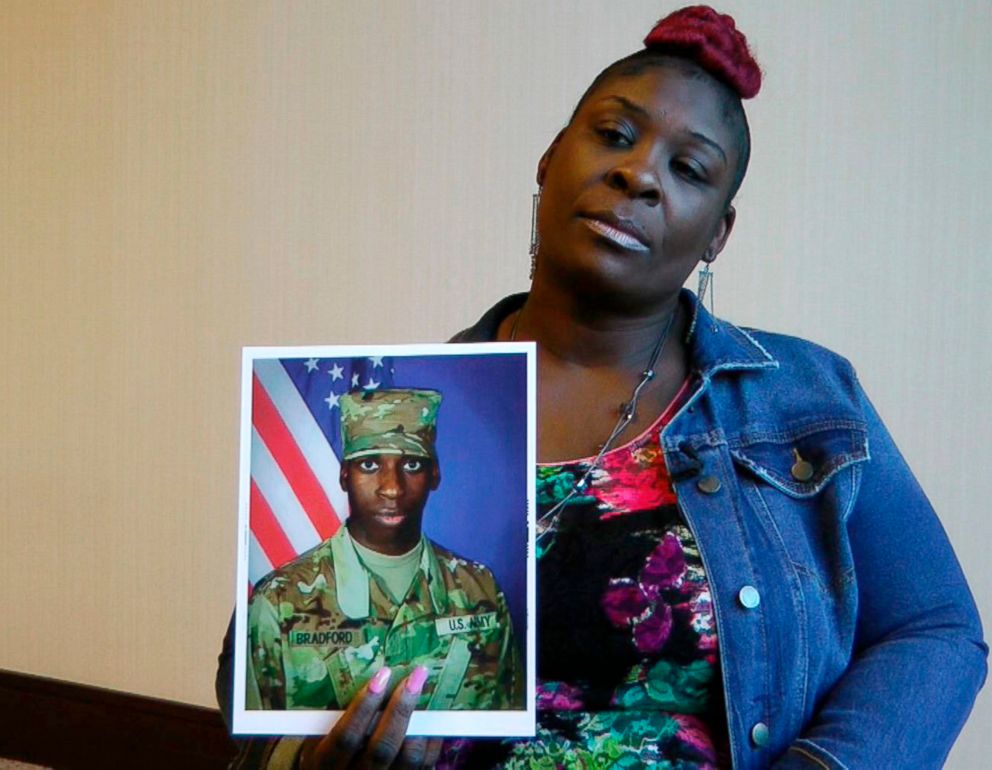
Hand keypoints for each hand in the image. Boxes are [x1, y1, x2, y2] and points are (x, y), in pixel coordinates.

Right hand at [298, 666, 443, 768]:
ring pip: (409, 758)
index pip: (346, 738)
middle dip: (400, 709)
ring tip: (427, 689)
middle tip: (415, 676)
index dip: (363, 707)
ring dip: (421, 721)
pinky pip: (425, 764)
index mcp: (326, 763)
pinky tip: (432, 714)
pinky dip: (432, 737)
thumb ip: (333, 714)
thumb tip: (362, 674)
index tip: (381, 676)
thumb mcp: (318, 736)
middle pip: (382, 748)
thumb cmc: (328, 750)